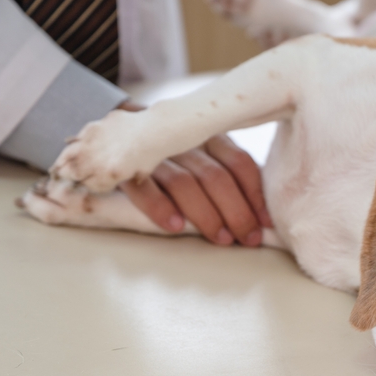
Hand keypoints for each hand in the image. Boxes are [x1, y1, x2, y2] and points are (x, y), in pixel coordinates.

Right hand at [115, 103, 271, 245]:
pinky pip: (143, 187)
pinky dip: (160, 207)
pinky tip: (175, 227)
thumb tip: (261, 214)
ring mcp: (152, 153)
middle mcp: (183, 142)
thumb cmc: (169, 155)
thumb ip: (226, 172)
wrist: (110, 136)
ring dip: (206, 215)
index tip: (265, 223)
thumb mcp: (200, 154)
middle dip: (237, 212)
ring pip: (185, 183)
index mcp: (207, 135)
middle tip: (247, 239)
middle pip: (216, 177)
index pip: (239, 162)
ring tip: (221, 239)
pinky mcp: (122, 167)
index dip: (255, 194)